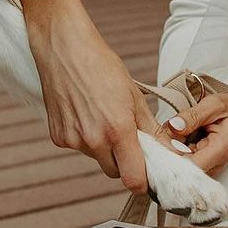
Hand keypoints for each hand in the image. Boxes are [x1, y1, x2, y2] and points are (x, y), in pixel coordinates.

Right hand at [27, 8, 161, 191]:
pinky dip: (85, 137)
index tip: (148, 170)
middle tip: (126, 133)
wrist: (64, 47)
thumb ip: (151, 129)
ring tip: (101, 114)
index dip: (144, 180)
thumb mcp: (133, 95)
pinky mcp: (57, 137)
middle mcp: (93, 140)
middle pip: (115, 171)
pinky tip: (84, 112)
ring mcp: (72, 140)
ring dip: (103, 147)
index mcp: (117, 130)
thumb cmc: (101, 64)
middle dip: (124, 160)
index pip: (134, 180)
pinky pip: (79, 148)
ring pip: (97, 159)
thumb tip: (170, 151)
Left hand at [166, 91, 227, 176]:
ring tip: (172, 131)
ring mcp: (207, 168)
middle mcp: (213, 165)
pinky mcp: (200, 165)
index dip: (171, 157)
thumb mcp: (215, 105)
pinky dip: (175, 148)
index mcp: (219, 151)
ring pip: (179, 164)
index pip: (189, 167)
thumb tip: (173, 126)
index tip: (160, 142)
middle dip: (167, 150)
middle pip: (181, 168)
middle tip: (162, 132)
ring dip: (170, 149)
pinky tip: (176, 136)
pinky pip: (181, 160)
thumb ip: (193, 116)